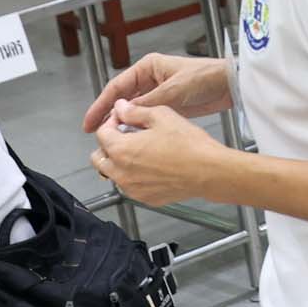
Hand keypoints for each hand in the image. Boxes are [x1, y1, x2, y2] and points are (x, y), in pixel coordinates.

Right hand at [84, 52, 230, 128]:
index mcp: (147, 68)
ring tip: (112, 139)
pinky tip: (132, 138)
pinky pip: (147, 117)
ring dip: (123, 123)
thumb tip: (123, 112)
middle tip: (97, 134)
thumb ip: (147, 102)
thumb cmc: (205, 77)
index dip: (101, 105)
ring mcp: (159, 93)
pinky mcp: (168, 105)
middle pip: (122, 99)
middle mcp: (150, 79)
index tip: (90, 122)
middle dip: (109, 116)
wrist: (230, 85)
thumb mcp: (173, 91)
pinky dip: (138, 127)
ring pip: (134, 110)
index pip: (117, 87)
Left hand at [91, 102, 224, 207]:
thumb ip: (135, 111)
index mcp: (121, 150)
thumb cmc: (189, 146)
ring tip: (142, 151)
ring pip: (112, 174)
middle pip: (98, 157)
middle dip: (108, 144)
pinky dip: (133, 176)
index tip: (123, 119)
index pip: (101, 133)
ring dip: (118, 162)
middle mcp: (121, 173)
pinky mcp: (145, 198)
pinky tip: (152, 166)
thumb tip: (121, 108)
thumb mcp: (161, 116)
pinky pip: (129, 186)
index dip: (112, 122)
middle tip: (126, 136)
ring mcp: (132, 189)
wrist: (209, 171)